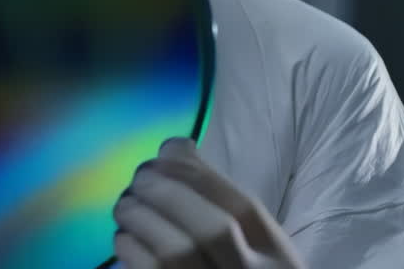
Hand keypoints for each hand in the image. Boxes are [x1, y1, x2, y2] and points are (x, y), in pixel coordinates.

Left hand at [112, 138, 305, 268]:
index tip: (166, 155)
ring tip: (126, 206)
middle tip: (140, 179)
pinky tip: (126, 237)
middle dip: (168, 193)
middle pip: (212, 229)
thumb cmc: (238, 268)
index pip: (244, 208)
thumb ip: (221, 201)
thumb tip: (173, 148)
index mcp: (277, 256)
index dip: (199, 175)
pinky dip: (131, 248)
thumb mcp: (252, 244)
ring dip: (141, 219)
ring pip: (175, 253)